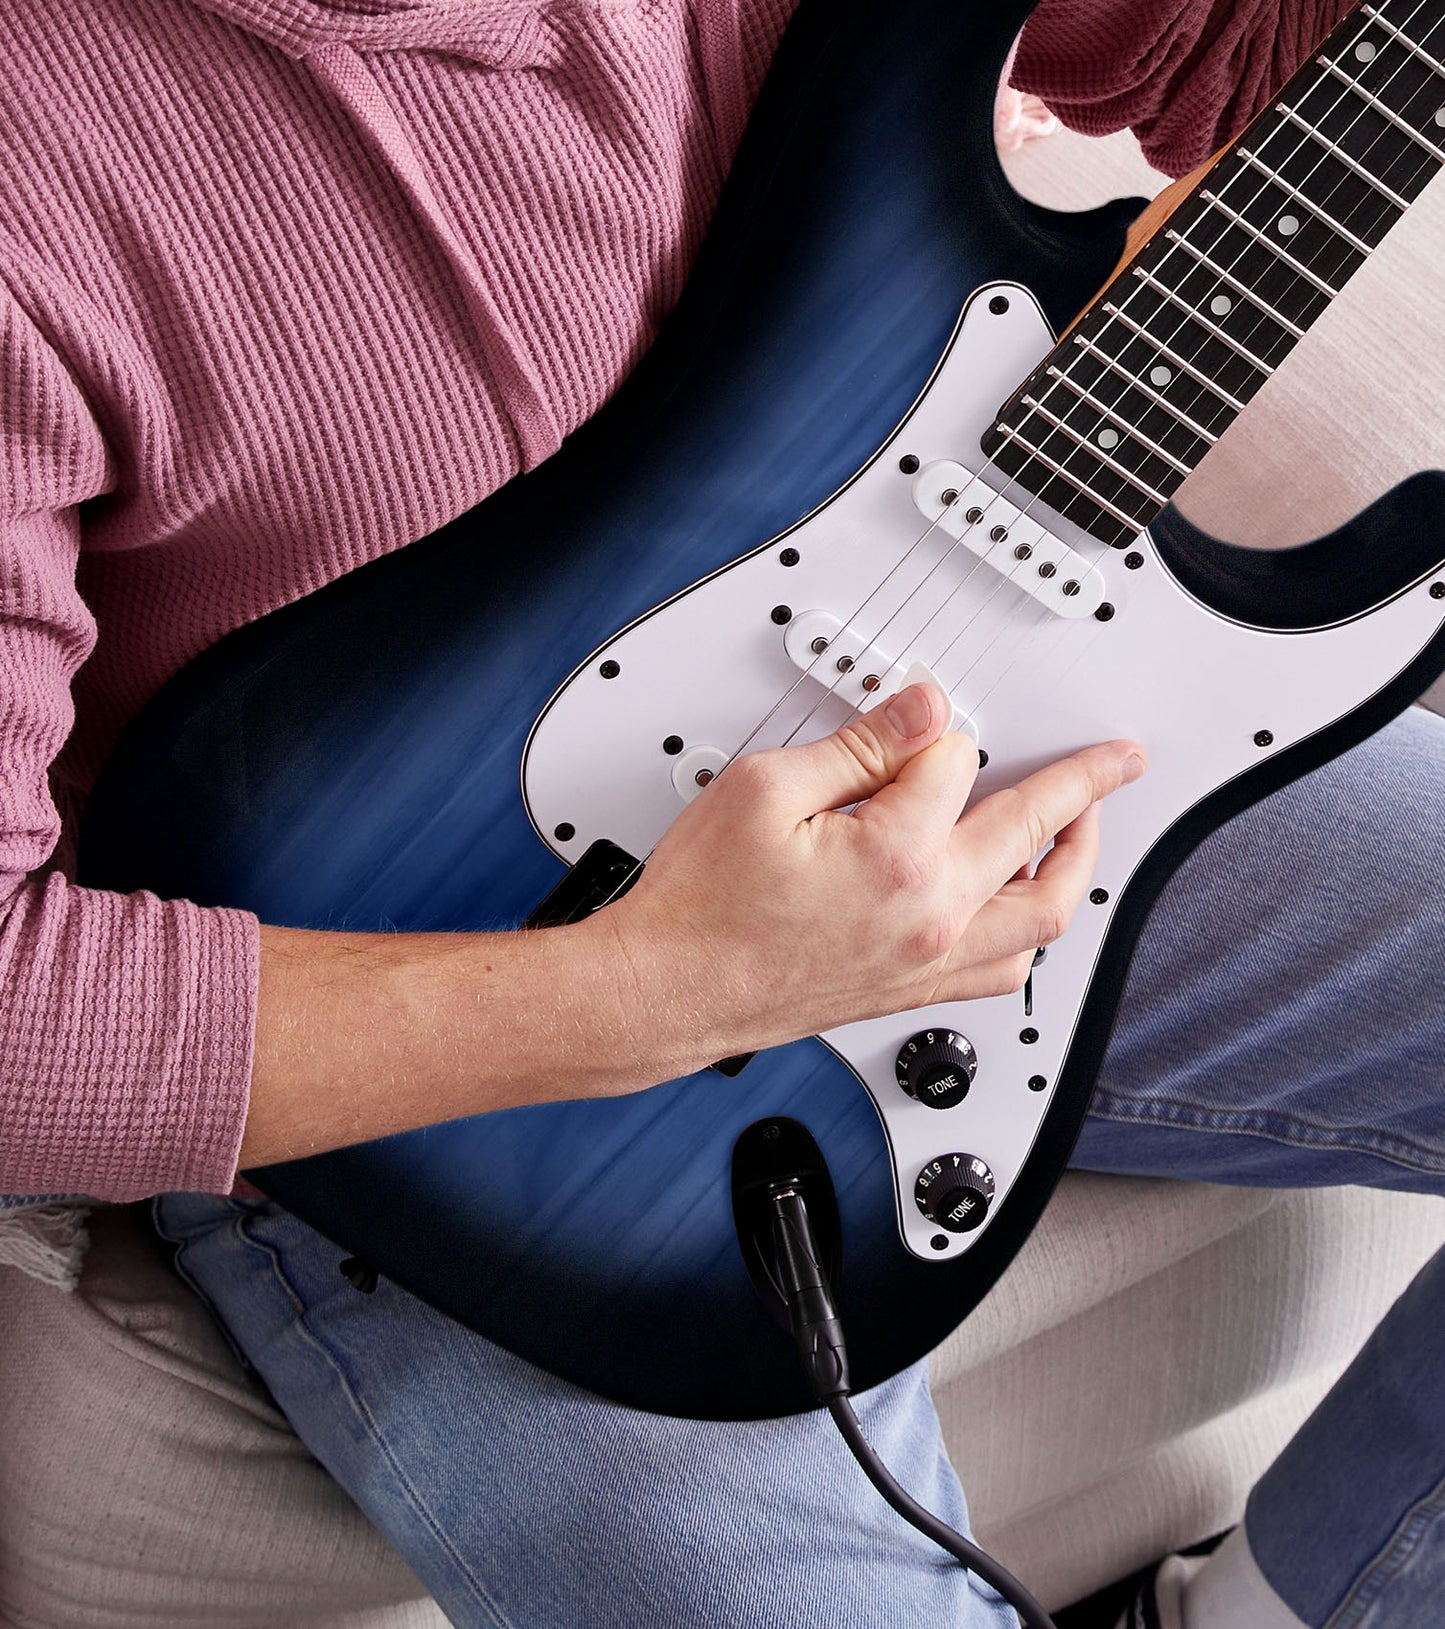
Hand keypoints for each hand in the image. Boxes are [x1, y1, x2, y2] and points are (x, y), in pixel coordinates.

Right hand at [602, 683, 1144, 1063]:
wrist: (670, 989)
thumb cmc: (702, 904)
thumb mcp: (765, 790)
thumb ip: (858, 745)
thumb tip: (923, 709)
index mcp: (896, 855)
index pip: (953, 760)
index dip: (927, 731)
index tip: (913, 721)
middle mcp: (929, 915)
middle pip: (1035, 833)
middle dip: (1082, 785)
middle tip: (1115, 762)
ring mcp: (927, 962)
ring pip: (1044, 916)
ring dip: (1077, 866)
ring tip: (1084, 829)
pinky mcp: (913, 993)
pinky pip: (1006, 972)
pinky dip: (1033, 936)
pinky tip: (1025, 910)